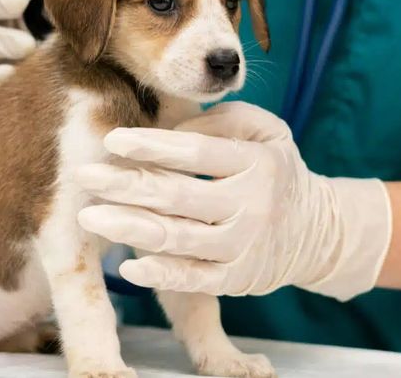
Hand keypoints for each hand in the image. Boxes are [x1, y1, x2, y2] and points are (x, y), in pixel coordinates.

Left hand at [75, 102, 391, 299]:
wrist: (318, 232)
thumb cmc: (273, 169)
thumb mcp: (265, 131)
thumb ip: (221, 121)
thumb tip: (169, 130)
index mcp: (256, 162)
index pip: (197, 152)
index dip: (153, 145)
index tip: (112, 139)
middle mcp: (251, 205)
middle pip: (179, 196)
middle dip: (126, 185)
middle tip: (82, 176)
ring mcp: (243, 246)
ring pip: (178, 238)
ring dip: (129, 228)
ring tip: (89, 217)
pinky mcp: (235, 279)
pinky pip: (193, 278)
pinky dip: (160, 274)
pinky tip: (126, 267)